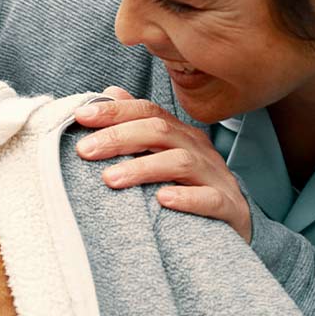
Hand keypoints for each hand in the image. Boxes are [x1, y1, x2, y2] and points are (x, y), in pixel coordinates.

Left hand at [74, 88, 251, 242]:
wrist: (235, 224)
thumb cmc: (189, 186)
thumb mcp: (161, 153)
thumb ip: (136, 124)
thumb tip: (109, 91)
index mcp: (180, 134)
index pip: (147, 111)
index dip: (114, 111)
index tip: (80, 116)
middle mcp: (198, 149)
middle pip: (159, 131)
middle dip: (118, 137)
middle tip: (84, 150)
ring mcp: (215, 177)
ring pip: (181, 162)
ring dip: (142, 168)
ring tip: (110, 179)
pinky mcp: (230, 207)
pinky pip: (211, 199)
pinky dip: (187, 198)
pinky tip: (163, 200)